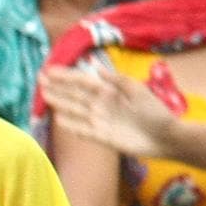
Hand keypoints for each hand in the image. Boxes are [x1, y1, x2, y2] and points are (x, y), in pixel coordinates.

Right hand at [40, 59, 177, 158]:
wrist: (165, 137)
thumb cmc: (155, 112)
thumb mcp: (138, 90)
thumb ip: (116, 80)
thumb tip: (95, 67)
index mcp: (110, 91)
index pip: (83, 81)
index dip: (66, 76)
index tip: (50, 70)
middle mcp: (102, 105)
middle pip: (75, 94)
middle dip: (58, 87)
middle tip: (40, 80)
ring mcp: (100, 121)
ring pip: (75, 110)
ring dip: (59, 103)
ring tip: (44, 96)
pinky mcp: (101, 137)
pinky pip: (81, 129)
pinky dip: (70, 125)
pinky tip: (59, 120)